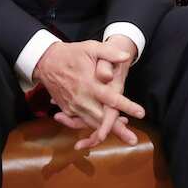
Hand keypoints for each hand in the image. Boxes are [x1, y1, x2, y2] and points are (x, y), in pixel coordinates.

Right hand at [69, 35, 139, 149]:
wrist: (46, 62)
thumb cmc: (72, 53)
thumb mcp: (91, 47)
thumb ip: (109, 52)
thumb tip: (126, 56)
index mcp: (89, 84)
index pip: (112, 99)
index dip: (127, 106)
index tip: (141, 113)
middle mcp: (82, 99)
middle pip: (102, 119)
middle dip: (118, 130)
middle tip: (133, 140)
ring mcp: (73, 106)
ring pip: (92, 124)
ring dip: (107, 131)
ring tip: (125, 136)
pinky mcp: (68, 110)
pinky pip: (82, 122)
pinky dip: (94, 127)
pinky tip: (106, 129)